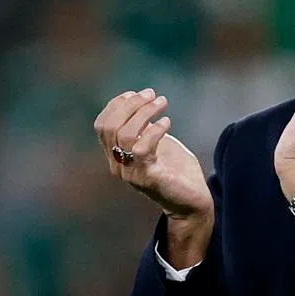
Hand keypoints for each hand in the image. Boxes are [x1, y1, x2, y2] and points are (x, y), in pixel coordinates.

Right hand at [94, 88, 213, 221]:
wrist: (192, 202)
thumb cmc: (176, 170)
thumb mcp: (156, 142)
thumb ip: (143, 126)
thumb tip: (138, 99)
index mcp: (116, 155)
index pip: (102, 125)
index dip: (116, 105)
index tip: (136, 93)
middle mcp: (117, 165)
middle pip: (110, 127)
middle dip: (130, 104)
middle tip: (151, 94)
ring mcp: (130, 173)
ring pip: (124, 135)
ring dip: (144, 112)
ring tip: (162, 103)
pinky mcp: (147, 178)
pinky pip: (142, 149)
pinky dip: (155, 130)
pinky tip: (167, 122)